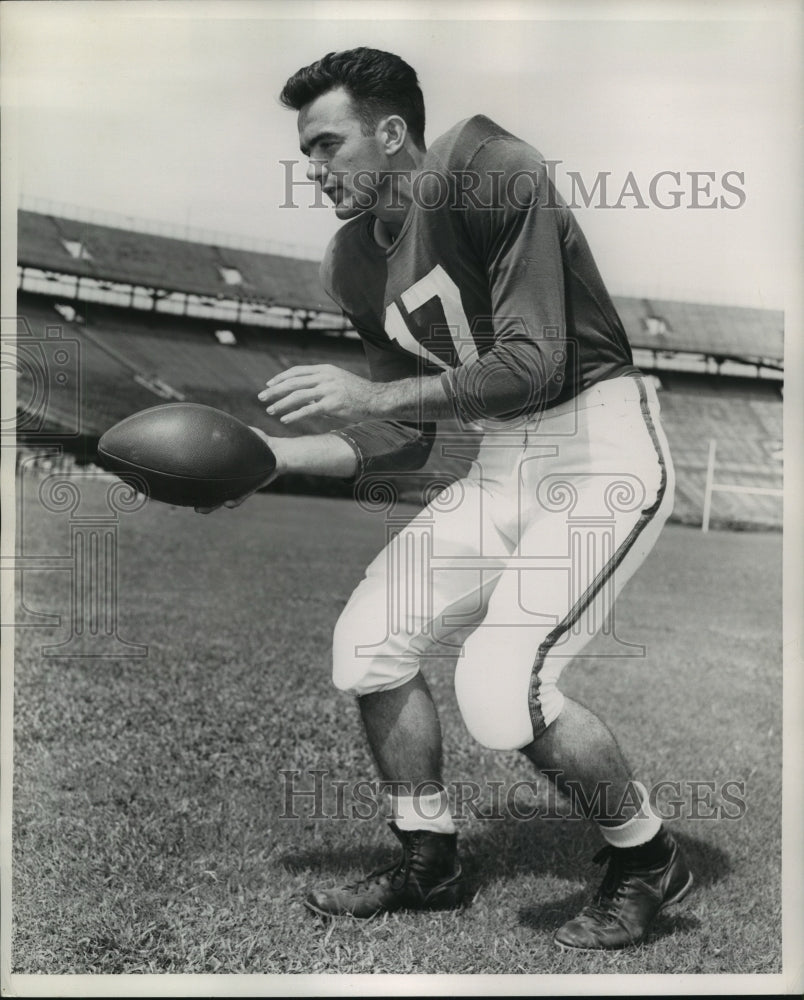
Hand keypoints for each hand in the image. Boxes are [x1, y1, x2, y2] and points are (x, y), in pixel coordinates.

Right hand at [195, 426, 281, 513]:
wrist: (280, 450)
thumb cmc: (259, 442)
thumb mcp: (242, 434)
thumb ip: (228, 432)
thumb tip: (211, 422)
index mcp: (229, 469)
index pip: (212, 477)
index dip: (198, 484)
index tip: (183, 488)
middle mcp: (235, 480)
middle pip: (216, 493)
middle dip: (204, 501)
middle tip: (191, 506)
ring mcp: (244, 483)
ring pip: (226, 497)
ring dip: (214, 504)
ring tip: (201, 509)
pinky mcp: (256, 484)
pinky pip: (245, 494)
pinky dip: (236, 499)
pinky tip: (228, 503)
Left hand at [258, 365, 381, 424]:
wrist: (377, 399)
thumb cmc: (358, 393)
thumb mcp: (338, 382)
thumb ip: (321, 386)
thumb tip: (305, 397)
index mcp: (325, 370)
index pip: (296, 371)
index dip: (280, 378)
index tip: (268, 385)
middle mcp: (325, 377)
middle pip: (293, 382)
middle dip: (275, 390)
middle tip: (262, 398)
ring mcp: (329, 390)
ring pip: (298, 396)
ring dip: (281, 404)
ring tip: (270, 411)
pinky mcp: (333, 404)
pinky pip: (308, 410)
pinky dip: (294, 415)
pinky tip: (285, 420)